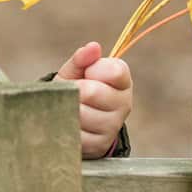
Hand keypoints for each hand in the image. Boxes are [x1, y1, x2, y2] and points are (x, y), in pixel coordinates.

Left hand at [54, 41, 132, 158]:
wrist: (73, 118)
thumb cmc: (76, 88)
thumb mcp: (76, 71)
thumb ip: (83, 59)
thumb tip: (93, 47)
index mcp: (122, 81)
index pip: (115, 71)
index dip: (94, 69)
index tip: (87, 73)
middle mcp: (124, 104)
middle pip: (93, 92)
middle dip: (76, 89)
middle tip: (74, 91)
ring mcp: (113, 126)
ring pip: (82, 114)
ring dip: (69, 108)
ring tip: (69, 105)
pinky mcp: (99, 144)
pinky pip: (77, 133)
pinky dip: (66, 125)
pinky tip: (69, 121)